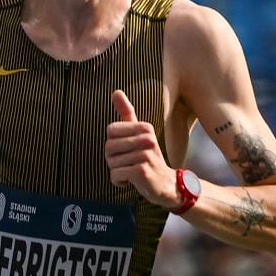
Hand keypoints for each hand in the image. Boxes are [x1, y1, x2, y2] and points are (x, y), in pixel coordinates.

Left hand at [104, 89, 173, 206]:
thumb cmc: (148, 159)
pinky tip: (131, 181)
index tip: (126, 150)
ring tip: (132, 172)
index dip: (113, 143)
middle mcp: (146, 138)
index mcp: (144, 127)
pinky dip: (119, 181)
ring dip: (117, 171)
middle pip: (108, 147)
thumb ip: (127, 113)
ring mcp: (145, 155)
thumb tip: (116, 91)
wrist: (166, 184)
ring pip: (111, 163)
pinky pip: (115, 175)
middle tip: (127, 164)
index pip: (111, 130)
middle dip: (113, 159)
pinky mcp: (141, 170)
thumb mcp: (139, 134)